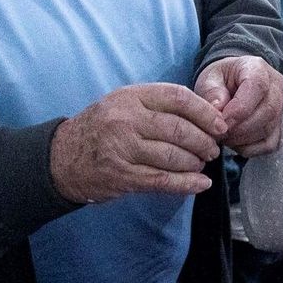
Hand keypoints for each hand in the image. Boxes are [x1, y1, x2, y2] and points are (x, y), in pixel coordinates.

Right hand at [49, 83, 224, 203]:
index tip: (220, 124)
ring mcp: (123, 149)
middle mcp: (126, 120)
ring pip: (174, 156)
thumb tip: (204, 114)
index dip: (205, 112)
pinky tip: (200, 184)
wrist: (61, 158)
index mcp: (130, 97)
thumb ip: (158, 105)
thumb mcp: (123, 104)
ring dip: (196, 163)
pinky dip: (187, 184)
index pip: (178, 98)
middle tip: (213, 149)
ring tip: (201, 164)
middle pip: (180, 129)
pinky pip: (163, 180)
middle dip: (204, 141)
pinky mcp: (123, 176)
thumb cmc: (101, 128)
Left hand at [194, 56, 282, 156]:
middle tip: (218, 132)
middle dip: (240, 127)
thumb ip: (211, 91)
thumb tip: (218, 110)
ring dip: (242, 139)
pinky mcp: (278, 127)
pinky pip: (269, 144)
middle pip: (267, 111)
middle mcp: (275, 87)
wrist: (232, 84)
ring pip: (268, 129)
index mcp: (257, 68)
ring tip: (223, 136)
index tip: (220, 120)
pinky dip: (249, 148)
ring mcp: (280, 109)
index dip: (239, 108)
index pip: (257, 87)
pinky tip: (234, 142)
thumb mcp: (210, 78)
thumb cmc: (220, 80)